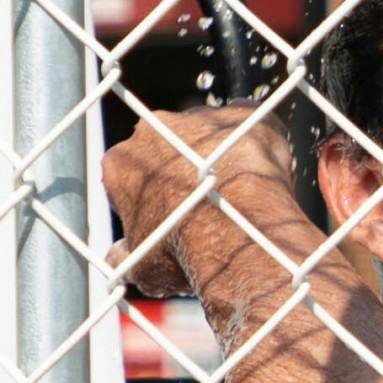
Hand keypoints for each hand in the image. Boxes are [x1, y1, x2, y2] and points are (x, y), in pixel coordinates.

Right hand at [100, 104, 296, 296]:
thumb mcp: (141, 267)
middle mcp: (155, 129)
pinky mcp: (243, 115)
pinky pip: (252, 125)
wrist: (236, 237)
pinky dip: (258, 144)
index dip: (153, 199)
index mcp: (122, 163)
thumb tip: (116, 260)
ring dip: (222, 157)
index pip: (131, 176)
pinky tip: (266, 176)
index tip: (172, 220)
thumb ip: (123, 256)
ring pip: (211, 136)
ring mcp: (200, 119)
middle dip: (187, 171)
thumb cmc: (183, 254)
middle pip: (170, 148)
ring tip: (242, 196)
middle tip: (210, 206)